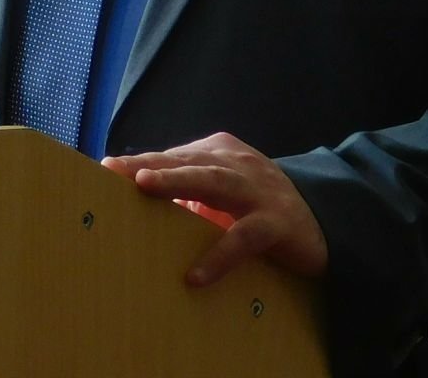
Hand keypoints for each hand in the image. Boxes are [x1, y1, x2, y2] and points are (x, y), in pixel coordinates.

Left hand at [102, 131, 327, 286]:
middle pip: (187, 161)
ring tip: (144, 187)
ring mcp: (258, 190)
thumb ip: (186, 194)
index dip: (140, 161)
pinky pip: (244, 238)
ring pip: (214, 181)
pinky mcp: (276, 223)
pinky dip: (218, 255)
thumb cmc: (257, 207)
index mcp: (219, 153)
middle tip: (114, 170)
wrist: (321, 221)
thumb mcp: (221, 193)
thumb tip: (133, 209)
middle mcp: (236, 163)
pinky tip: (195, 275)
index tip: (105, 168)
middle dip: (149, 164)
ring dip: (177, 182)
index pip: (173, 156)